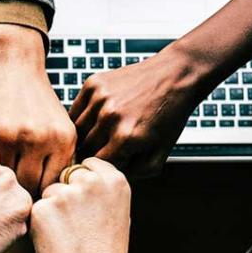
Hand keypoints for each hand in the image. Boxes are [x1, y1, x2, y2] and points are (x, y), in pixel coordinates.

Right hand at [0, 24, 75, 195]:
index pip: (49, 187)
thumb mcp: (59, 127)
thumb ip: (58, 162)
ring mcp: (6, 134)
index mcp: (61, 140)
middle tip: (9, 194)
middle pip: (25, 188)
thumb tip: (50, 201)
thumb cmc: (36, 100)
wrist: (11, 61)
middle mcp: (36, 138)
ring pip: (0, 178)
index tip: (29, 197)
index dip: (39, 196)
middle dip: (17, 193)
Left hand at [30, 158, 131, 252]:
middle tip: (77, 224)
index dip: (82, 183)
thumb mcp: (117, 212)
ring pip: (49, 192)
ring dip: (53, 209)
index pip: (88, 163)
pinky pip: (36, 209)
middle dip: (67, 194)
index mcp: (114, 180)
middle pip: (66, 176)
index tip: (85, 201)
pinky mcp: (43, 209)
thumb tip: (81, 174)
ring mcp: (66, 194)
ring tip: (69, 235)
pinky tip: (56, 241)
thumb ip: (101, 189)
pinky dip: (41, 223)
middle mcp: (91, 182)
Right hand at [70, 48, 209, 177]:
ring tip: (100, 137)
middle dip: (93, 153)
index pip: (97, 165)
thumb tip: (108, 176)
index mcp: (126, 138)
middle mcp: (110, 117)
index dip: (101, 168)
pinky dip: (81, 118)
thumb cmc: (169, 116)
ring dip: (84, 137)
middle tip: (104, 151)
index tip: (108, 164)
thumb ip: (135, 173)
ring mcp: (100, 98)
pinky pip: (75, 110)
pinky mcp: (93, 84)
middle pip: (84, 149)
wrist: (176, 75)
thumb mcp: (160, 154)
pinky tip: (96, 120)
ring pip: (76, 130)